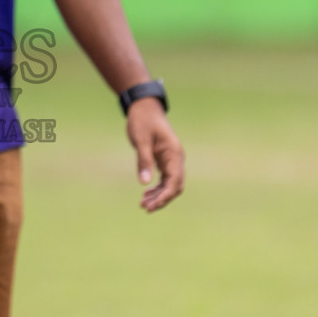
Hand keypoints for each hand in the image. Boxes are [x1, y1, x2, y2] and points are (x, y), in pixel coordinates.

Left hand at [128, 97, 184, 212]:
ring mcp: (171, 160)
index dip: (165, 196)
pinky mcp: (164, 160)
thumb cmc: (143, 121)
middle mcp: (176, 158)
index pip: (175, 181)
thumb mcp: (141, 140)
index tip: (152, 206)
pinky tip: (146, 194)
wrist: (144, 107)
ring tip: (143, 204)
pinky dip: (156, 188)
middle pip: (174, 185)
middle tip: (145, 208)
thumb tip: (144, 183)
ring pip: (169, 184)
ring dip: (158, 195)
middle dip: (162, 199)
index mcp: (174, 153)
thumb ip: (144, 160)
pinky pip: (164, 179)